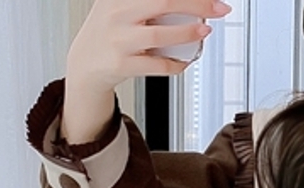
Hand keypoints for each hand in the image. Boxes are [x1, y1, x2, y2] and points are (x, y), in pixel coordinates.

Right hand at [66, 0, 231, 95]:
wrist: (85, 63)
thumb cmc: (110, 32)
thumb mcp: (120, 5)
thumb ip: (148, 3)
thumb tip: (189, 4)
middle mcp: (117, 14)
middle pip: (163, 2)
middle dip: (196, 4)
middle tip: (218, 8)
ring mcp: (119, 40)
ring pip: (159, 35)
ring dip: (187, 33)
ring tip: (204, 31)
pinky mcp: (122, 65)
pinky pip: (156, 65)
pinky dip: (176, 64)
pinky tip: (185, 61)